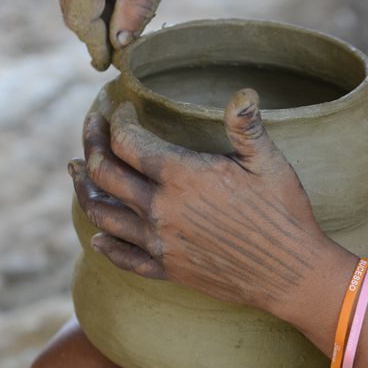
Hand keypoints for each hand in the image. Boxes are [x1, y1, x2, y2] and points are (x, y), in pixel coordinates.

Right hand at [50, 0, 197, 69]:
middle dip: (95, 36)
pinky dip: (93, 0)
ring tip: (127, 23)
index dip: (96, 47)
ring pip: (71, 1)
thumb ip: (139, 8)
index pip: (82, 19)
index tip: (110, 66)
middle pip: (72, 14)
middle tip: (124, 52)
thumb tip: (120, 44)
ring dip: (94, 18)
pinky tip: (120, 1)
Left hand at [69, 90, 334, 319]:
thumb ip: (246, 127)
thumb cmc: (284, 215)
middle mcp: (161, 209)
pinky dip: (106, 245)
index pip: (128, 141)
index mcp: (183, 176)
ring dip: (83, 190)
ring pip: (103, 214)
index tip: (121, 108)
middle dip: (91, 144)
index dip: (118, 119)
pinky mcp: (168, 269)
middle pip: (104, 173)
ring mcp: (161, 243)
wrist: (291, 275)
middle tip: (92, 128)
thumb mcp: (270, 164)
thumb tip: (243, 92)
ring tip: (76, 172)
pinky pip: (123, 258)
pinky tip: (98, 237)